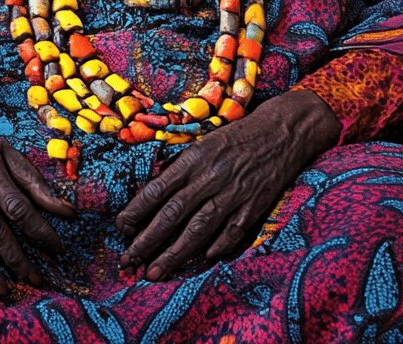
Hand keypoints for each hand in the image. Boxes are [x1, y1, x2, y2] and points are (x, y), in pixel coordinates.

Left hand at [115, 89, 339, 280]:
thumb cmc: (237, 137)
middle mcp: (210, 178)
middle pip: (173, 214)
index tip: (121, 227)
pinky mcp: (253, 207)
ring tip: (155, 271)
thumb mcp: (205, 143)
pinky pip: (231, 233)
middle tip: (128, 259)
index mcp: (194, 159)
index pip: (158, 189)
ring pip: (198, 230)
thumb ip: (183, 168)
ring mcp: (233, 194)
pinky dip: (216, 247)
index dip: (137, 210)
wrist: (280, 132)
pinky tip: (202, 260)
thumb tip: (156, 192)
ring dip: (174, 254)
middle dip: (147, 240)